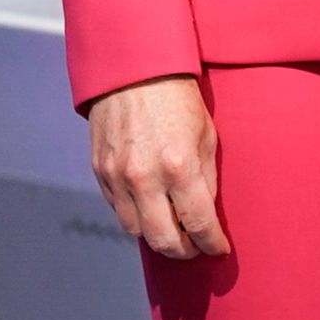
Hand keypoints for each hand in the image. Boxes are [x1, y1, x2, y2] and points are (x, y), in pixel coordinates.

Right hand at [86, 74, 227, 258]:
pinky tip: (150, 210)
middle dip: (184, 251)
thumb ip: (206, 177)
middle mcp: (145, 178)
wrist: (134, 68)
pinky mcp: (100, 172)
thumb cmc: (177, 96)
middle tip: (195, 248)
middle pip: (164, 240)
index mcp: (179, 166)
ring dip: (157, 237)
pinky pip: (118, 210)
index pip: (199, 224)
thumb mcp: (206, 134)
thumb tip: (206, 212)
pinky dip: (136, 217)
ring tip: (173, 231)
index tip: (218, 249)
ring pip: (137, 231)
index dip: (212, 243)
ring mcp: (118, 177)